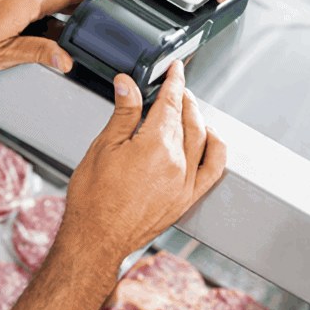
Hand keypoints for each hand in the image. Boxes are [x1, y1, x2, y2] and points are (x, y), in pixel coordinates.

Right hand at [60, 60, 226, 260]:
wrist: (96, 240)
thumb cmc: (94, 201)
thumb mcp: (103, 147)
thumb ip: (123, 113)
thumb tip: (127, 85)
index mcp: (156, 146)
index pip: (170, 103)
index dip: (174, 81)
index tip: (176, 69)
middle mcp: (177, 164)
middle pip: (187, 119)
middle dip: (183, 97)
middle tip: (175, 86)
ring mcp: (185, 183)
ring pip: (202, 140)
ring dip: (197, 118)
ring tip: (188, 108)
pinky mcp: (187, 200)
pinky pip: (213, 170)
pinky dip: (215, 150)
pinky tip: (209, 140)